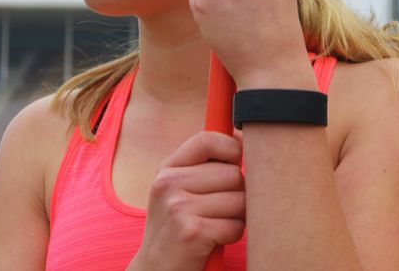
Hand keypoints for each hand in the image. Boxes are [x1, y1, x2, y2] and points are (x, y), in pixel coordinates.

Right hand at [130, 131, 245, 270]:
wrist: (155, 269)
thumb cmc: (176, 227)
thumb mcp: (178, 190)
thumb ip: (204, 166)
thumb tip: (243, 139)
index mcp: (167, 169)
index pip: (207, 140)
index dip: (232, 147)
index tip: (238, 160)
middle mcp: (169, 183)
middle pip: (233, 173)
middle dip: (238, 193)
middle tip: (221, 209)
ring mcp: (179, 207)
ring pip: (239, 200)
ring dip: (237, 217)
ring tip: (217, 224)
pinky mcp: (192, 232)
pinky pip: (236, 225)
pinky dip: (232, 235)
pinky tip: (215, 239)